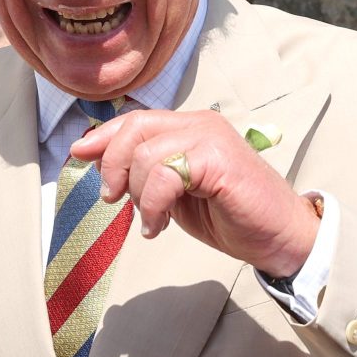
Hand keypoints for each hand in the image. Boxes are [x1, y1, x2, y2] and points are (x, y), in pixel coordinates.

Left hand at [70, 109, 319, 278]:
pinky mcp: (218, 159)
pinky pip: (166, 174)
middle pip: (134, 128)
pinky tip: (160, 226)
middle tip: (114, 199)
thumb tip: (100, 165)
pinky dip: (154, 204)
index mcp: (188, 127)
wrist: (278, 236)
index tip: (78, 154)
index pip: (135, 119)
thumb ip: (146, 174)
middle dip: (113, 165)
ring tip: (152, 221)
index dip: (102, 136)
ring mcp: (210, 137)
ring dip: (138, 195)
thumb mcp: (175, 192)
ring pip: (146, 153)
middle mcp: (199, 123)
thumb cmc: (229, 215)